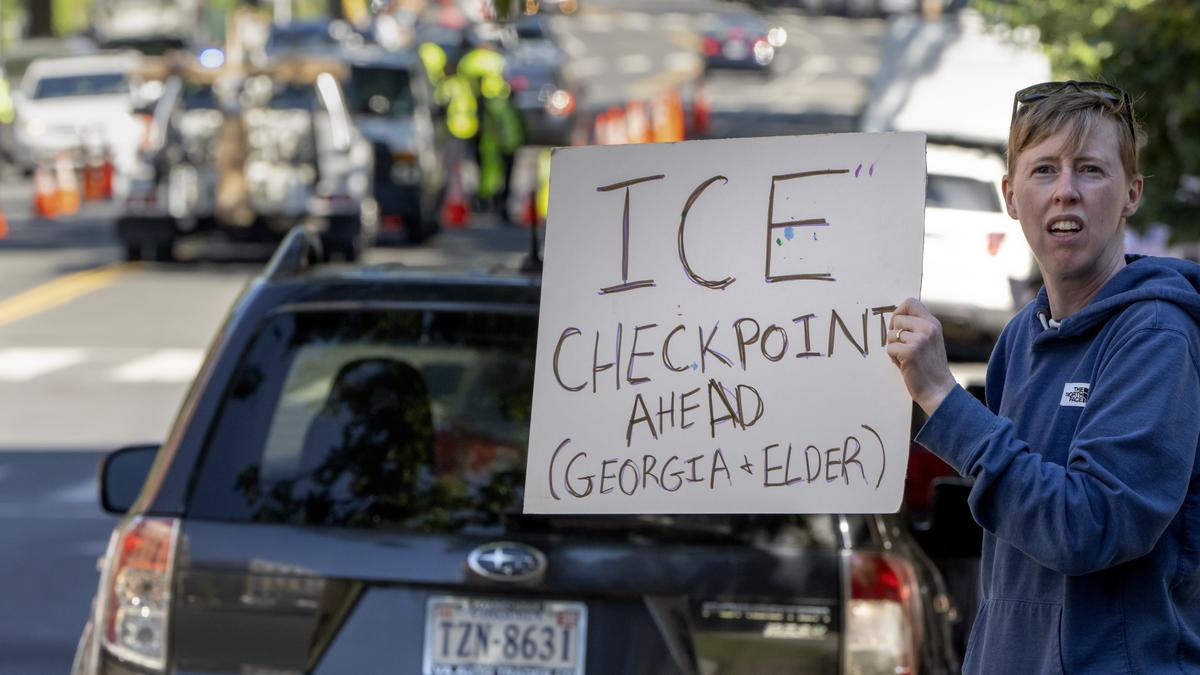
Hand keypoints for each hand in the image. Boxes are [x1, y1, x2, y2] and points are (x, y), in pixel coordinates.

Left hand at [886, 298, 957, 415]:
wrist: (939, 390)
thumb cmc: (930, 367)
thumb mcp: (930, 341)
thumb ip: (917, 327)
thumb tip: (894, 317)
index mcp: (933, 323)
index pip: (910, 302)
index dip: (899, 312)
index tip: (898, 325)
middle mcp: (928, 328)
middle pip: (897, 318)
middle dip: (894, 334)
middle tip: (902, 347)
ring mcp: (919, 339)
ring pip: (890, 335)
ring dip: (894, 348)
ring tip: (906, 358)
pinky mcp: (910, 352)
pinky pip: (889, 348)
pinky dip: (893, 358)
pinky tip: (905, 365)